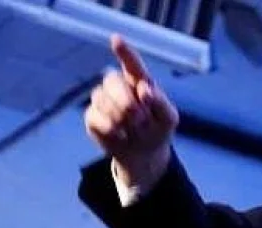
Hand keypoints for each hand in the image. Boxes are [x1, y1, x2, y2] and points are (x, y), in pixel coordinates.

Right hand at [84, 34, 178, 186]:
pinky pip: (95, 117)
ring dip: (120, 118)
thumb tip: (144, 89)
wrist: (144, 154)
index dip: (124, 52)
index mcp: (139, 81)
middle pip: (112, 80)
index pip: (131, 63)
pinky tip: (121, 135)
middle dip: (125, 100)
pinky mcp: (93, 116)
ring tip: (134, 129)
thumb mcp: (168, 119)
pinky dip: (110, 128)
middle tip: (140, 118)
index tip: (116, 39)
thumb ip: (161, 102)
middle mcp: (119, 86)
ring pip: (102, 99)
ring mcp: (103, 100)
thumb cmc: (158, 130)